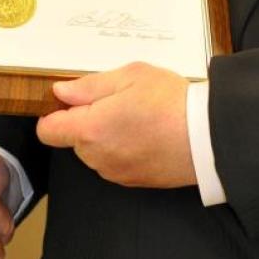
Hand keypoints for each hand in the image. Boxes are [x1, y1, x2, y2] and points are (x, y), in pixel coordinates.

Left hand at [36, 62, 196, 187]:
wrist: (210, 138)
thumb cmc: (173, 104)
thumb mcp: (130, 77)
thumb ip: (89, 85)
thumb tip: (62, 92)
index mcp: (89, 129)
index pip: (48, 130)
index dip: (55, 113)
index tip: (72, 101)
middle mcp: (97, 157)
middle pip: (74, 140)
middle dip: (87, 120)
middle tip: (119, 102)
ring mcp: (115, 172)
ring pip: (96, 152)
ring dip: (107, 136)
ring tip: (138, 118)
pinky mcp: (134, 181)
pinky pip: (116, 162)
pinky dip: (124, 149)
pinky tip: (148, 134)